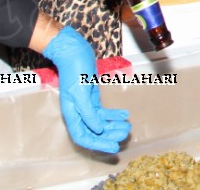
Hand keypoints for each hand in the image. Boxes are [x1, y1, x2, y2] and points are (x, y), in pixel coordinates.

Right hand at [42, 26, 130, 152]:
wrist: (74, 52)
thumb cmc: (74, 70)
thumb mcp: (80, 92)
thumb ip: (87, 112)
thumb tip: (97, 130)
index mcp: (72, 114)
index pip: (83, 137)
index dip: (98, 144)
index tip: (113, 147)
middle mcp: (78, 112)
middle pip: (94, 132)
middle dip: (110, 135)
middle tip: (125, 134)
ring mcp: (85, 105)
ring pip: (100, 122)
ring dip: (114, 125)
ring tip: (128, 125)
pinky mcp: (92, 98)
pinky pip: (103, 112)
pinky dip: (114, 114)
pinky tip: (125, 114)